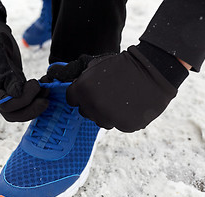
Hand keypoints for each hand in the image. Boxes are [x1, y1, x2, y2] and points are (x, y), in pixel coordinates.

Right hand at [0, 19, 47, 121]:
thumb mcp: (0, 56)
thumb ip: (9, 76)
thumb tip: (18, 95)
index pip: (4, 105)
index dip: (22, 100)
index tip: (35, 85)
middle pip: (12, 114)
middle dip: (30, 109)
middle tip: (45, 99)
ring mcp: (5, 92)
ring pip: (21, 110)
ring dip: (36, 105)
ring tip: (47, 89)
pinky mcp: (16, 88)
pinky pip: (27, 100)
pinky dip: (38, 95)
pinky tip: (46, 84)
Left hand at [47, 46, 177, 131]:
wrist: (153, 70)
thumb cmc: (121, 65)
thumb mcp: (96, 64)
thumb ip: (74, 72)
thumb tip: (51, 72)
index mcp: (82, 90)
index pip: (72, 100)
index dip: (81, 94)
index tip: (92, 89)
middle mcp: (93, 106)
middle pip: (85, 112)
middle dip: (93, 104)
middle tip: (108, 92)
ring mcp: (109, 117)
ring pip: (101, 121)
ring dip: (107, 113)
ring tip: (121, 98)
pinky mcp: (125, 126)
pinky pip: (118, 125)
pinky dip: (123, 118)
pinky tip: (130, 105)